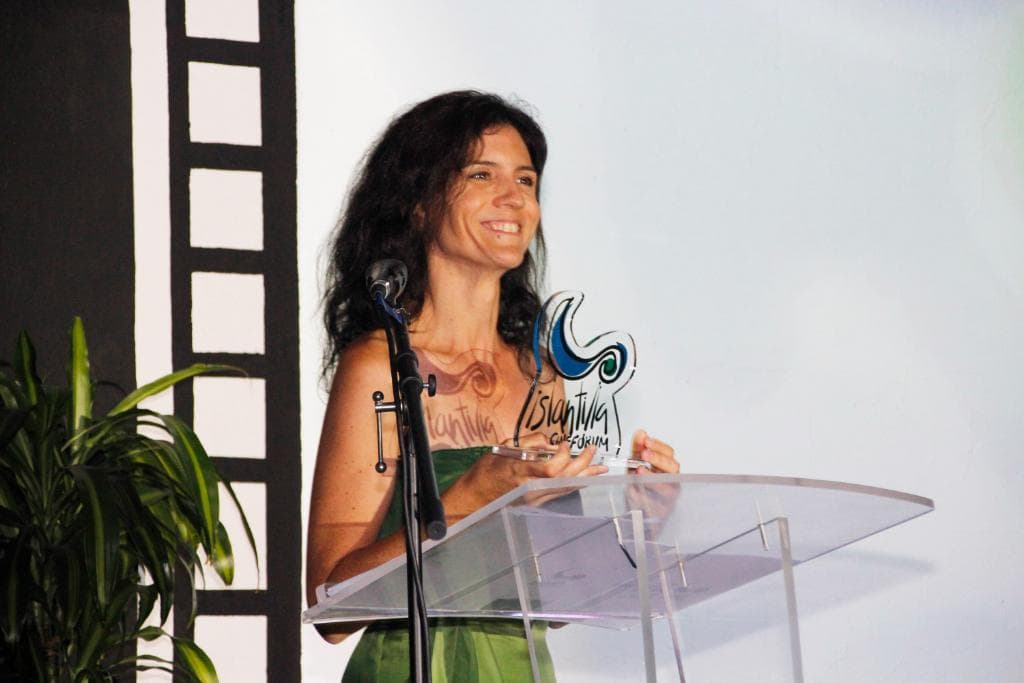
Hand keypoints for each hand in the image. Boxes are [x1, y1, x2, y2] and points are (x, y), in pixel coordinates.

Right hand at [459, 435, 607, 510]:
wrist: (475, 497)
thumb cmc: (486, 470)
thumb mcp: (503, 448)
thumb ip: (528, 443)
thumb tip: (551, 442)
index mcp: (520, 473)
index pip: (551, 469)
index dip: (563, 456)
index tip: (565, 443)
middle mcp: (531, 489)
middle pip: (565, 479)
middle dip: (583, 463)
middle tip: (592, 449)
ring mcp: (536, 498)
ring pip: (567, 487)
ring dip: (585, 476)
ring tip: (601, 467)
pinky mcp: (537, 502)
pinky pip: (561, 492)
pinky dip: (575, 483)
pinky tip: (585, 477)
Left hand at [626, 429, 679, 524]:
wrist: (639, 512)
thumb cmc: (642, 486)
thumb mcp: (636, 464)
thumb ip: (638, 448)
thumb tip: (641, 433)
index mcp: (667, 467)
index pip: (669, 453)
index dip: (658, 446)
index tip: (646, 441)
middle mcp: (672, 481)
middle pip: (673, 468)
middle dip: (659, 460)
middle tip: (644, 454)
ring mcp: (668, 497)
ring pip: (668, 488)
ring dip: (653, 478)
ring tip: (639, 471)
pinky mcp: (661, 512)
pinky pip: (654, 503)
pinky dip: (642, 496)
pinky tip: (632, 490)